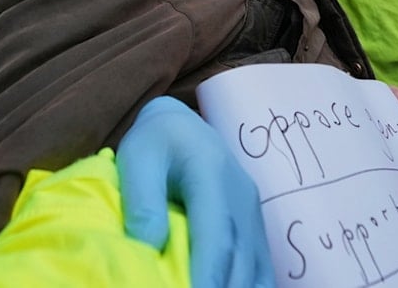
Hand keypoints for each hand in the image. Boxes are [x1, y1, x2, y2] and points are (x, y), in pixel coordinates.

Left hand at [116, 96, 274, 287]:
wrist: (183, 126)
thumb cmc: (155, 143)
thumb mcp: (136, 159)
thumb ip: (143, 201)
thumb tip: (149, 247)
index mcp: (212, 176)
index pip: (216, 235)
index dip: (209, 274)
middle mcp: (243, 198)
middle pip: (240, 259)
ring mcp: (254, 215)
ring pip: (256, 268)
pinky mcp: (255, 228)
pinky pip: (261, 267)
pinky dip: (250, 287)